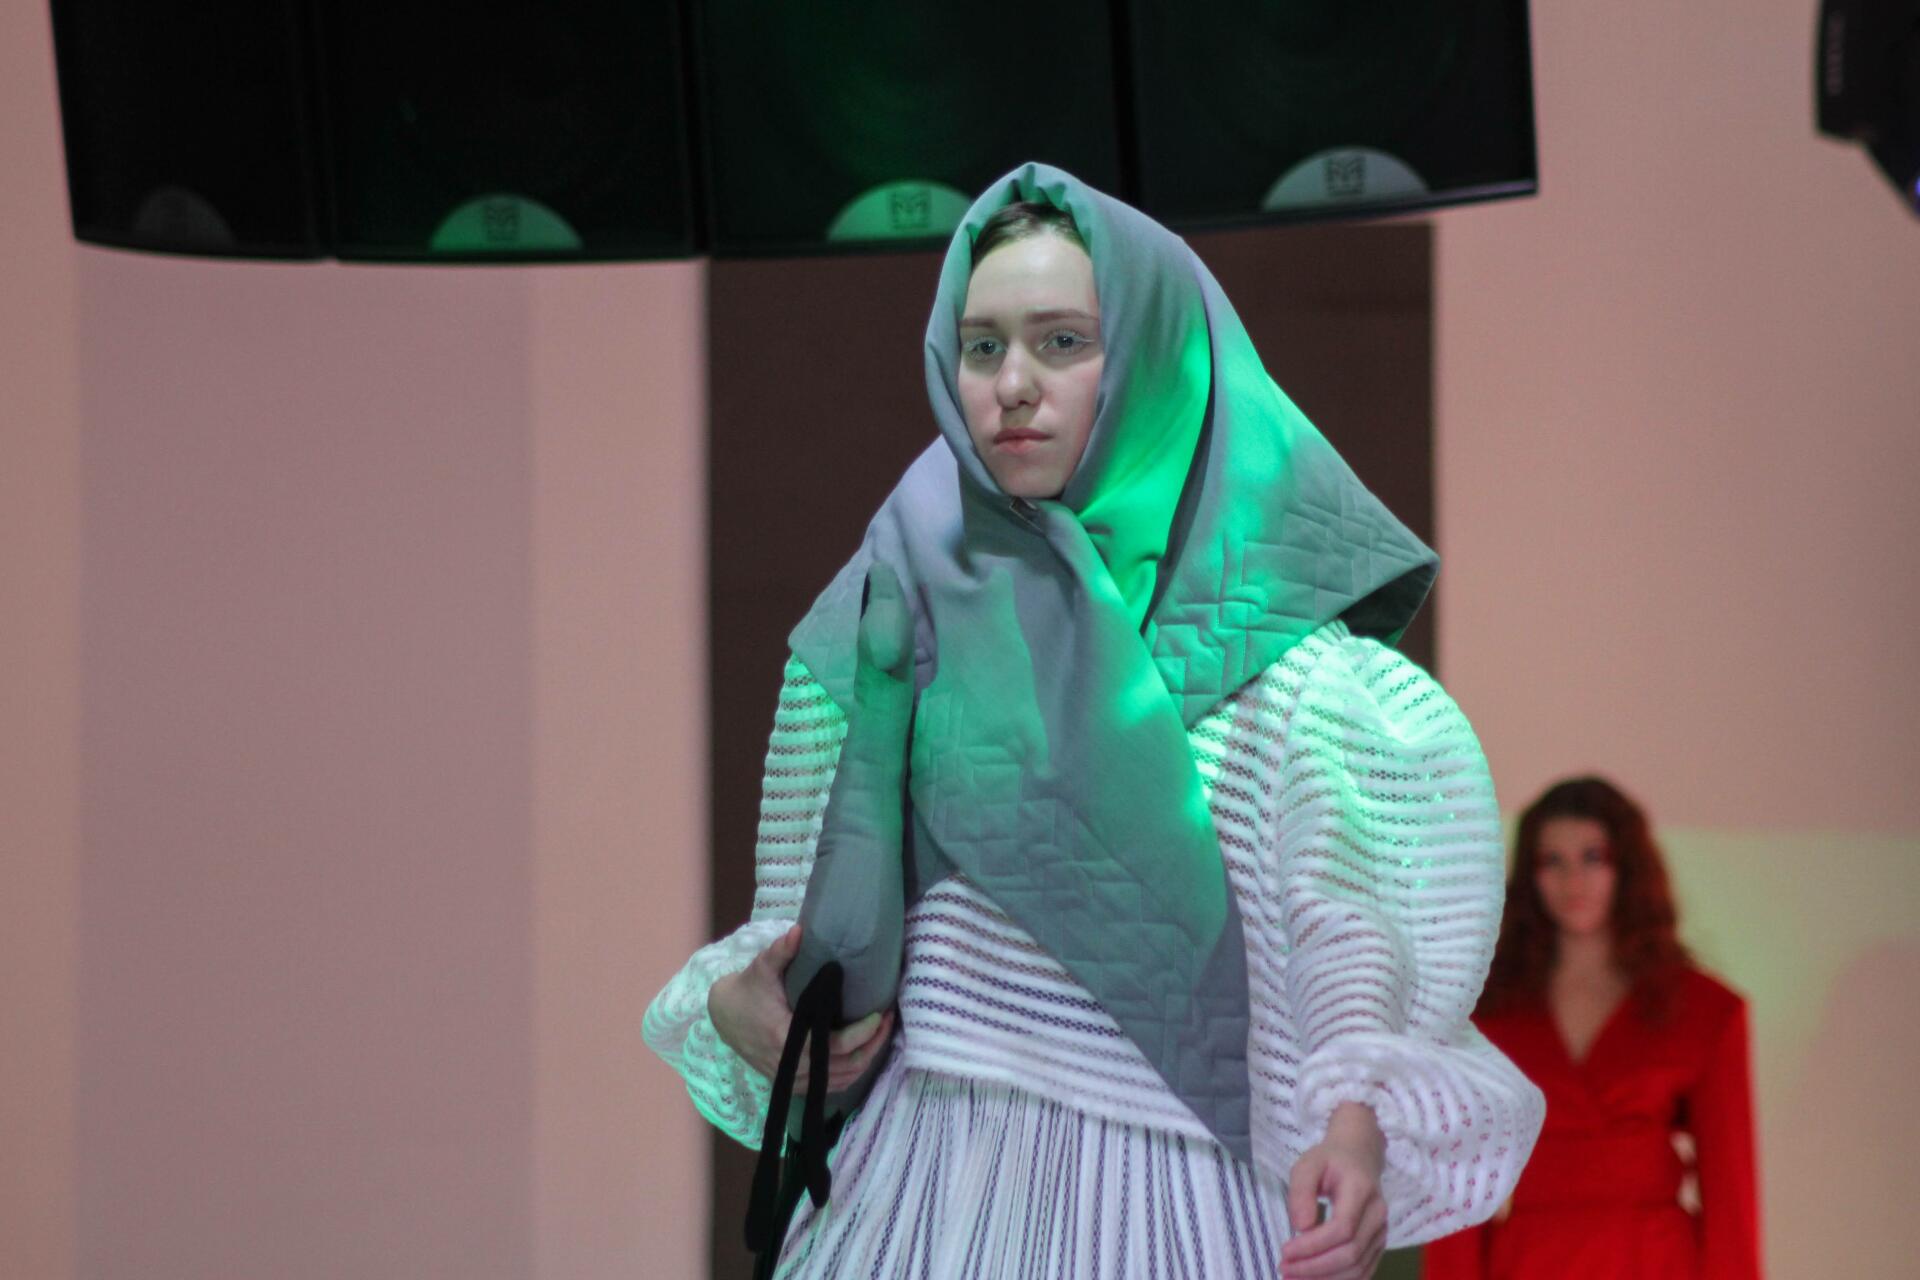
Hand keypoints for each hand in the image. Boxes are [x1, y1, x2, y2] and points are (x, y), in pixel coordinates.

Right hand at [707, 924, 895, 1092]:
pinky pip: (828, 1086)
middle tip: (888, 1021)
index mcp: (785, 1038)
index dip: (862, 1034)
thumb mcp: (762, 968)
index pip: (835, 1046)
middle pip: (845, 1067)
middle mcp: (790, 1065)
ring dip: (865, 1060)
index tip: (879, 1014)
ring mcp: (791, 1077)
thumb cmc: (748, 989)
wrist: (724, 1016)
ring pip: (840, 1080)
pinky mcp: (791, 1081)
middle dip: (872, 1046)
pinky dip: (850, 1074)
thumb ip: (781, 951)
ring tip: (881, 1035)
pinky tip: (863, 1054)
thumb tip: (799, 930)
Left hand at [1278, 1102, 1388, 1279]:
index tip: (1285, 1251)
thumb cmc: (1330, 1160)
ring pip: (1358, 1267)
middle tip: (1285, 1269)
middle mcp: (1377, 1214)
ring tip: (1295, 1277)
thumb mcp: (1307, 1164)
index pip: (1342, 1228)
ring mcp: (1381, 1231)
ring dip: (1326, 1279)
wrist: (1359, 1156)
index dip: (1313, 1245)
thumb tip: (1301, 1227)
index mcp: (1361, 1190)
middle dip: (1315, 1267)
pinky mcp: (1379, 1243)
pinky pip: (1364, 1271)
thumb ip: (1301, 1191)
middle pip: (1351, 1253)